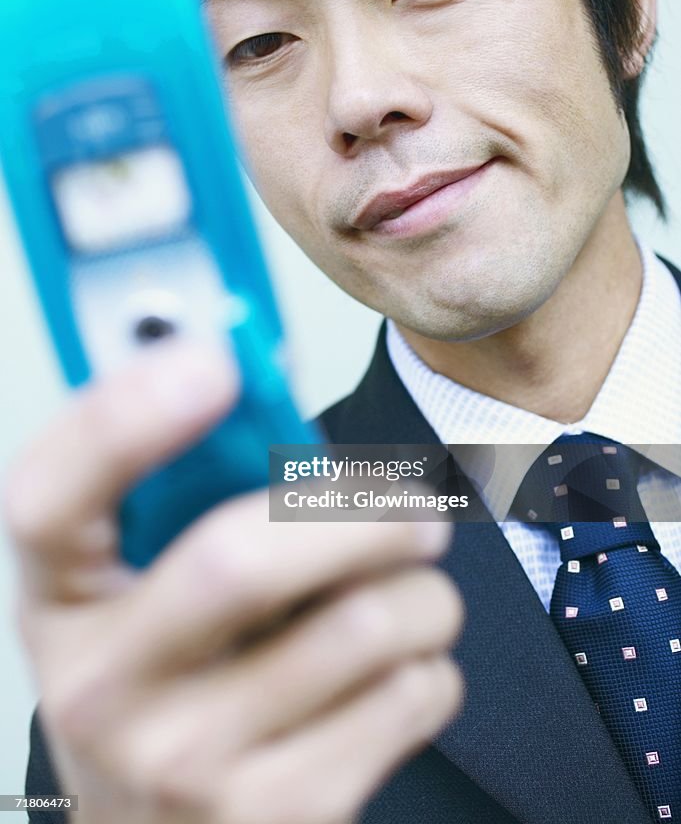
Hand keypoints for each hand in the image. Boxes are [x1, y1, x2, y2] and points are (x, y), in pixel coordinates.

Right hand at [4, 338, 462, 823]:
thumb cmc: (165, 691)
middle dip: (363, 512)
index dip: (121, 418)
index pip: (48, 501)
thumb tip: (266, 387)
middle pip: (239, 559)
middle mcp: (104, 692)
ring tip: (414, 593)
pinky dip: (430, 664)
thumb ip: (190, 502)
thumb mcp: (140, 599)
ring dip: (422, 592)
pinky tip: (395, 672)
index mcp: (63, 607)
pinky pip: (410, 694)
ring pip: (363, 625)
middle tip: (415, 510)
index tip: (211, 359)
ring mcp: (189, 765)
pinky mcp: (282, 817)